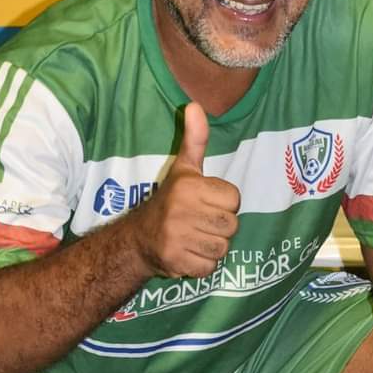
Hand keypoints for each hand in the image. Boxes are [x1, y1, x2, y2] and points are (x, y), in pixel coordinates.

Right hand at [130, 102, 240, 278]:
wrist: (138, 239)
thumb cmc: (169, 201)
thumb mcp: (184, 168)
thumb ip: (195, 139)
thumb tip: (194, 104)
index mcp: (190, 186)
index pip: (234, 199)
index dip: (224, 204)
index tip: (205, 204)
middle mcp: (182, 210)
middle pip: (231, 225)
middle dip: (220, 228)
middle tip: (200, 223)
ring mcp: (178, 238)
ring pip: (222, 248)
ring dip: (211, 247)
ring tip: (194, 238)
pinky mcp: (177, 261)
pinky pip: (210, 267)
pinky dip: (202, 265)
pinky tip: (188, 253)